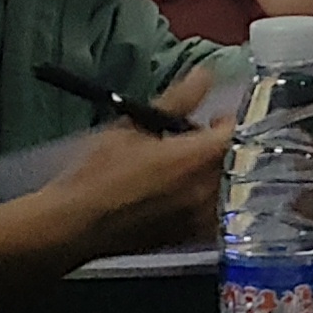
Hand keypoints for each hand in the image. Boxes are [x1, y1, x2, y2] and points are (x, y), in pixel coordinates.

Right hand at [31, 115, 230, 261]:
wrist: (74, 224)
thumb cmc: (98, 171)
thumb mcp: (133, 126)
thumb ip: (177, 100)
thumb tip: (204, 74)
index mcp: (193, 159)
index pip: (236, 135)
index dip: (229, 122)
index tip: (214, 117)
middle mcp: (205, 190)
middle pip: (238, 163)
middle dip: (226, 147)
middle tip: (202, 139)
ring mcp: (200, 218)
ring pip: (231, 190)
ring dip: (221, 173)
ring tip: (194, 166)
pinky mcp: (191, 238)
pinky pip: (219, 216)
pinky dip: (213, 200)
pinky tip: (189, 193)